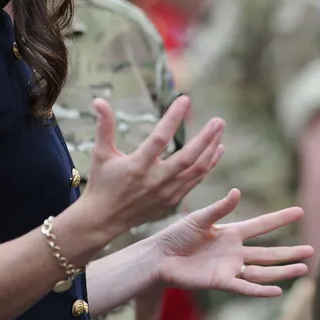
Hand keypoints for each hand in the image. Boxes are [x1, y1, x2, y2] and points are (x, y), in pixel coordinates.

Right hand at [81, 95, 224, 241]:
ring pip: (196, 170)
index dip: (173, 118)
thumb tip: (99, 100)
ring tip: (220, 130)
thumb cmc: (102, 182)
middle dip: (206, 138)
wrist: (103, 220)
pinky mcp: (172, 200)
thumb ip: (104, 126)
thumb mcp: (101, 153)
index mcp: (137, 166)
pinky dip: (208, 165)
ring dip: (211, 150)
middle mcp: (154, 180)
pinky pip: (195, 181)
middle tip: (218, 121)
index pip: (159, 138)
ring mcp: (166, 192)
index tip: (184, 100)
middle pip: (187, 158)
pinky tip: (217, 150)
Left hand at [152, 188, 313, 296]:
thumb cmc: (177, 235)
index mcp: (231, 232)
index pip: (262, 225)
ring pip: (263, 270)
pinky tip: (279, 290)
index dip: (280, 218)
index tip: (299, 211)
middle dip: (290, 251)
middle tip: (311, 249)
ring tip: (304, 268)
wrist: (160, 257)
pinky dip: (261, 290)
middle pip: (269, 252)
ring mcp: (230, 268)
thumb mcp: (200, 218)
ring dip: (283, 270)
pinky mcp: (221, 282)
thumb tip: (238, 192)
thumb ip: (220, 208)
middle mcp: (235, 251)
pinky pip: (245, 287)